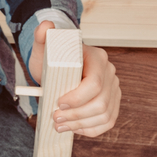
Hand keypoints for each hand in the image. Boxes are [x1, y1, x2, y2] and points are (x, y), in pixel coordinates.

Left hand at [27, 20, 120, 137]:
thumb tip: (46, 26)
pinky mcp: (112, 103)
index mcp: (98, 58)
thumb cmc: (52, 58)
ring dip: (81, 124)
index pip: (95, 84)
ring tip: (61, 126)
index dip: (77, 99)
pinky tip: (75, 129)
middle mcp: (110, 73)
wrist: (61, 66)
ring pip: (104, 115)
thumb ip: (42, 36)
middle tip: (55, 118)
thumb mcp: (44, 47)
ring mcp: (114, 89)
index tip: (57, 104)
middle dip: (76, 115)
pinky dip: (91, 129)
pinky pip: (108, 122)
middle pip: (100, 103)